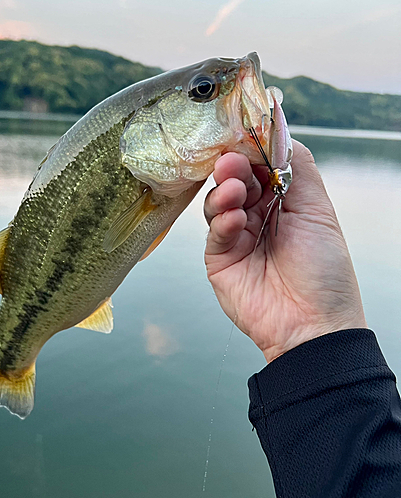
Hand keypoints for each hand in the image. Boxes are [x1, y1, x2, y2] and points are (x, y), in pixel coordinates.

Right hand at [204, 140, 366, 362]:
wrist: (312, 324)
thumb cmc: (323, 272)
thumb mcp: (318, 211)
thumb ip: (299, 168)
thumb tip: (280, 132)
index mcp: (283, 202)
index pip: (260, 166)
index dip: (251, 151)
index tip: (243, 136)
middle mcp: (258, 215)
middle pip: (236, 179)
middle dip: (233, 167)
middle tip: (232, 162)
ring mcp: (237, 236)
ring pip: (219, 201)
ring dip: (225, 191)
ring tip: (236, 191)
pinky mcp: (220, 258)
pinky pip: (215, 232)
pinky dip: (222, 221)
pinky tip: (234, 220)